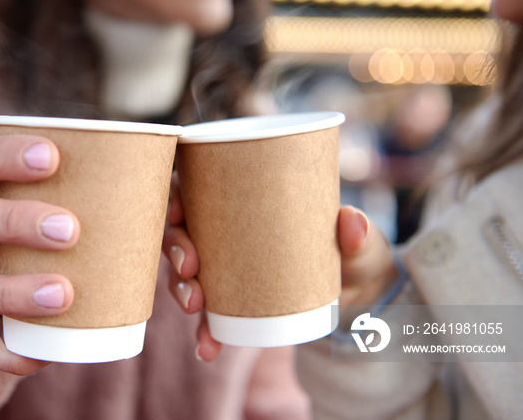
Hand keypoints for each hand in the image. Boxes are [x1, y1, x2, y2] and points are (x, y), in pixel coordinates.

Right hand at [0, 135, 79, 374]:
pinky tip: (40, 355)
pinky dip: (1, 350)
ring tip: (62, 295)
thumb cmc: (0, 226)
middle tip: (71, 230)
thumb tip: (140, 191)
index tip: (53, 156)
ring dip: (8, 292)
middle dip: (12, 222)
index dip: (1, 155)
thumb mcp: (12, 199)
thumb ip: (51, 191)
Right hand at [164, 171, 395, 360]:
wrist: (358, 300)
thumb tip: (351, 221)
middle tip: (189, 266)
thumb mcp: (360, 244)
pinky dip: (204, 332)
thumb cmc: (353, 256)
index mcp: (245, 200)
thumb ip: (358, 235)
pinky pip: (207, 316)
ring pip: (184, 272)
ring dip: (180, 289)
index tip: (178, 210)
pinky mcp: (231, 303)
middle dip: (174, 247)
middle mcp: (226, 232)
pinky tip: (207, 348)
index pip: (196, 187)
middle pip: (181, 230)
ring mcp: (225, 269)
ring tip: (194, 306)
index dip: (175, 195)